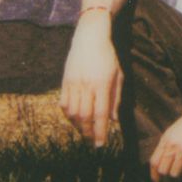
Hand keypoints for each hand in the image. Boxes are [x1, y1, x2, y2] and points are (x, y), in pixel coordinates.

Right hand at [59, 16, 122, 147]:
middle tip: (92, 142)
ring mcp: (74, 83)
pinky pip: (63, 104)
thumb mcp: (118, 75)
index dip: (100, 131)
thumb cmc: (108, 56)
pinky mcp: (65, 81)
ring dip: (78, 126)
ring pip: (72, 112)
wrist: (90, 37)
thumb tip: (113, 120)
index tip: (101, 144)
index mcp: (102, 84)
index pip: (101, 113)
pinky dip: (68, 115)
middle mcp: (87, 85)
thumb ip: (116, 98)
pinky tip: (75, 119)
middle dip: (88, 133)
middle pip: (85, 116)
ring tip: (85, 132)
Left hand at [149, 93, 181, 181]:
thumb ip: (167, 143)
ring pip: (174, 173)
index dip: (154, 175)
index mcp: (166, 138)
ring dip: (178, 173)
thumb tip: (161, 161)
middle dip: (167, 174)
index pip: (154, 162)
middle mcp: (172, 145)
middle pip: (163, 170)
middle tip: (172, 173)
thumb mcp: (175, 129)